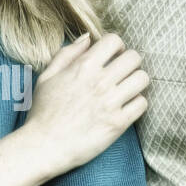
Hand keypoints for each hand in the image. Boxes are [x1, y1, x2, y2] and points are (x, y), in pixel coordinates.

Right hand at [23, 33, 148, 178]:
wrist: (44, 146)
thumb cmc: (43, 112)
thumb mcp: (47, 76)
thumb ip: (67, 54)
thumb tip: (87, 39)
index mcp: (83, 67)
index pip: (114, 41)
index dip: (116, 47)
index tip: (112, 57)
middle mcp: (100, 81)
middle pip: (134, 57)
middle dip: (129, 62)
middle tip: (122, 73)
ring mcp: (111, 102)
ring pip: (142, 79)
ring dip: (136, 82)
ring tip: (126, 89)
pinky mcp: (118, 123)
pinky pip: (142, 103)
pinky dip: (137, 103)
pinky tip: (125, 107)